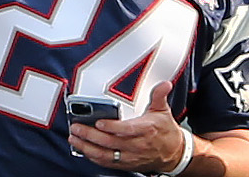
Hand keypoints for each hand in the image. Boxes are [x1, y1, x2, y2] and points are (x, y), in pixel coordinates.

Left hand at [71, 82, 189, 172]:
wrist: (173, 153)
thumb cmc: (165, 131)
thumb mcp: (163, 111)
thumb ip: (159, 95)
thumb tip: (164, 84)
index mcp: (146, 129)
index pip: (126, 130)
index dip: (111, 127)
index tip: (99, 122)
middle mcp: (136, 145)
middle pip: (110, 142)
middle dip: (90, 135)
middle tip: (77, 128)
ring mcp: (129, 156)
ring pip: (105, 155)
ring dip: (87, 148)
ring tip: (75, 139)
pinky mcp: (125, 164)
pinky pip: (106, 163)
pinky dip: (93, 157)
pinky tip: (84, 150)